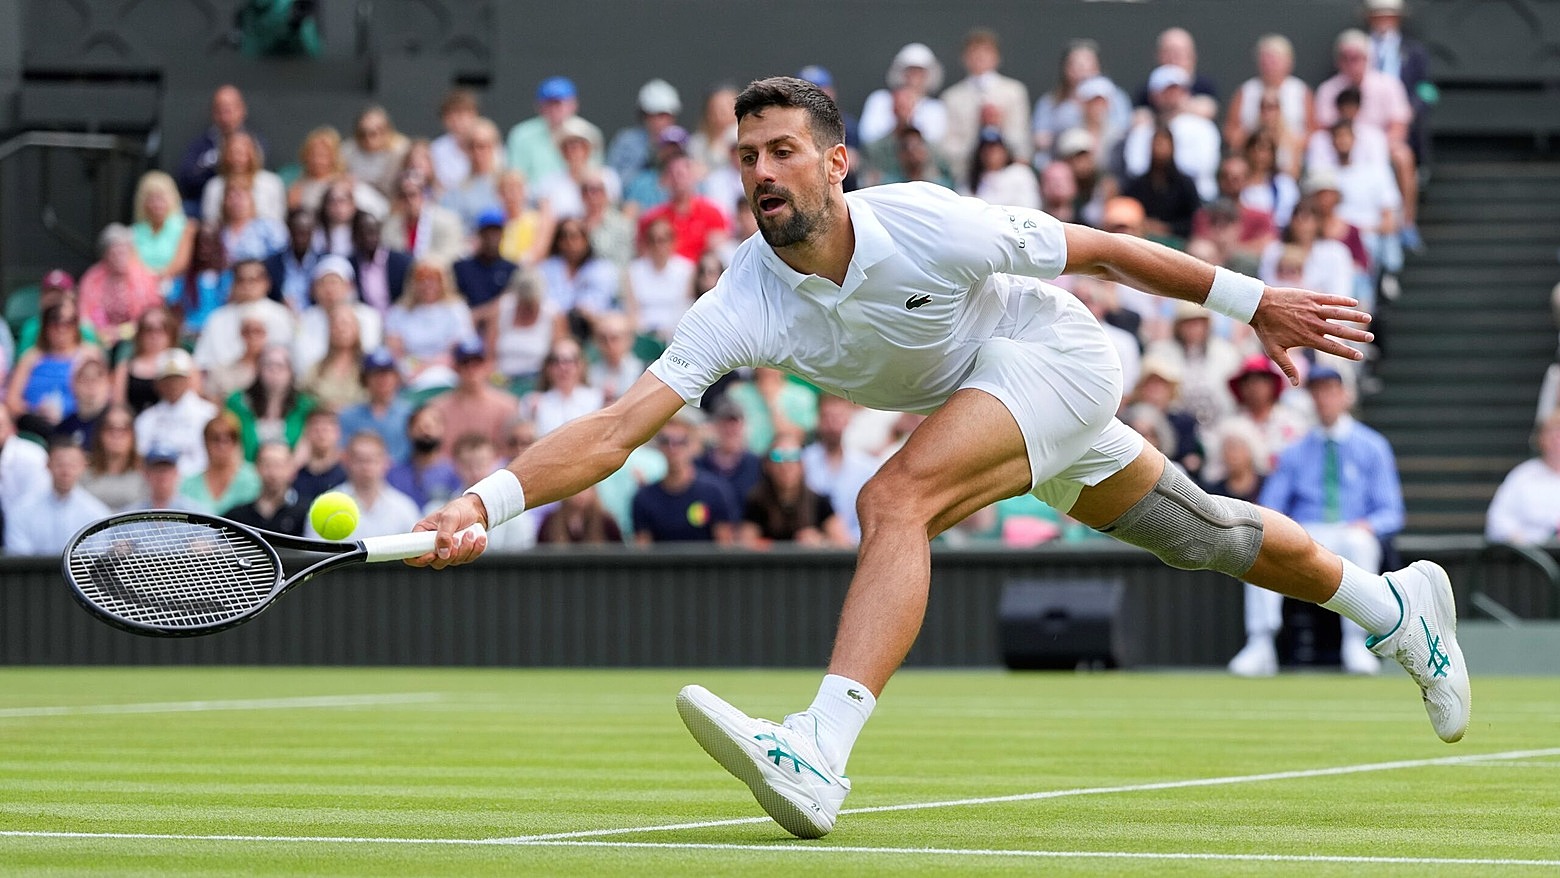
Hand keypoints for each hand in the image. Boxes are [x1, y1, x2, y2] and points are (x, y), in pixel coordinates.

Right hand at [405, 494, 489, 568]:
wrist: (477, 510)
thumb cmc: (458, 509)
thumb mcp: (449, 518)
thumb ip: (444, 535)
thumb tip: (442, 554)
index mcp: (422, 535)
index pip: (411, 555)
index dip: (419, 560)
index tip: (433, 554)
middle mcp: (432, 546)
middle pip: (435, 563)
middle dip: (450, 553)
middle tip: (457, 538)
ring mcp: (447, 552)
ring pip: (453, 562)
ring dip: (465, 549)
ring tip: (470, 533)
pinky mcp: (461, 554)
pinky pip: (467, 559)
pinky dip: (475, 549)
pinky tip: (479, 538)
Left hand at [1248, 287, 1373, 384]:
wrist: (1258, 305)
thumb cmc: (1265, 330)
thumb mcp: (1274, 351)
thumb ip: (1287, 367)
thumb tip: (1296, 384)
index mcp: (1307, 338)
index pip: (1332, 347)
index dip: (1347, 352)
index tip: (1360, 356)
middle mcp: (1313, 324)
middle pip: (1340, 331)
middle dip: (1356, 335)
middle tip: (1370, 339)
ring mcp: (1313, 309)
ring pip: (1338, 313)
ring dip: (1354, 316)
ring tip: (1368, 319)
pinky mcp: (1310, 297)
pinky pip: (1330, 298)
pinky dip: (1342, 300)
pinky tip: (1354, 303)